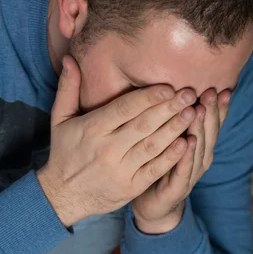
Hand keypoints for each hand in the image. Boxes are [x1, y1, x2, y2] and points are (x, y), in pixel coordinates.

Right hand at [36, 55, 197, 227]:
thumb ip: (67, 88)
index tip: (168, 87)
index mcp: (92, 129)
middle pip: (143, 125)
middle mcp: (107, 149)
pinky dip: (171, 157)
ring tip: (193, 113)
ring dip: (175, 128)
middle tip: (189, 93)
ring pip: (153, 146)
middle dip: (169, 108)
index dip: (148, 98)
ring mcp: (120, 169)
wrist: (63, 195)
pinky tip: (187, 143)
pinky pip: (154, 169)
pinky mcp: (130, 187)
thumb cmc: (64, 152)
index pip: (124, 109)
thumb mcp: (59, 119)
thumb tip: (70, 58)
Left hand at [132, 88, 231, 233]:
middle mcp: (200, 160)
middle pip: (209, 133)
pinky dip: (186, 156)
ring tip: (199, 111)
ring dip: (200, 130)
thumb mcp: (171, 141)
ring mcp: (190, 175)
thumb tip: (178, 90)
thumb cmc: (161, 167)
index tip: (223, 88)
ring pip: (199, 150)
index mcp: (200, 147)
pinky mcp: (177, 189)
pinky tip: (187, 142)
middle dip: (211, 112)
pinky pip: (183, 171)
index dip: (219, 108)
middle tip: (211, 92)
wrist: (153, 206)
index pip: (213, 125)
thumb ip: (178, 121)